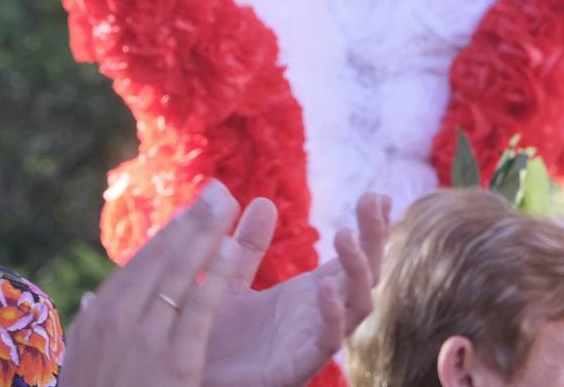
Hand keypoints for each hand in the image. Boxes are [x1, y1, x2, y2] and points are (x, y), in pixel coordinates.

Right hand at [61, 181, 240, 386]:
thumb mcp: (86, 363)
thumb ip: (95, 328)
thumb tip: (93, 300)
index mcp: (98, 318)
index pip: (140, 265)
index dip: (169, 234)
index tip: (191, 211)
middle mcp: (117, 319)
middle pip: (160, 258)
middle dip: (191, 221)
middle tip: (217, 190)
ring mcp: (144, 338)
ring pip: (179, 273)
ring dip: (205, 233)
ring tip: (228, 203)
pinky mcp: (174, 362)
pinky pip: (198, 307)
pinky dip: (216, 274)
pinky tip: (232, 249)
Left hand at [199, 192, 391, 386]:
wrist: (184, 368)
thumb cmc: (210, 333)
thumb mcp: (229, 278)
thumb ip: (249, 245)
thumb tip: (265, 201)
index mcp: (306, 294)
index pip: (349, 257)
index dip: (368, 228)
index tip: (379, 195)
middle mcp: (316, 316)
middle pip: (363, 276)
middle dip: (374, 239)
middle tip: (374, 200)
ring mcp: (310, 342)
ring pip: (357, 307)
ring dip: (357, 271)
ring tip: (346, 235)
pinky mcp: (294, 368)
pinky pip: (326, 344)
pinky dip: (331, 315)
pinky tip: (326, 286)